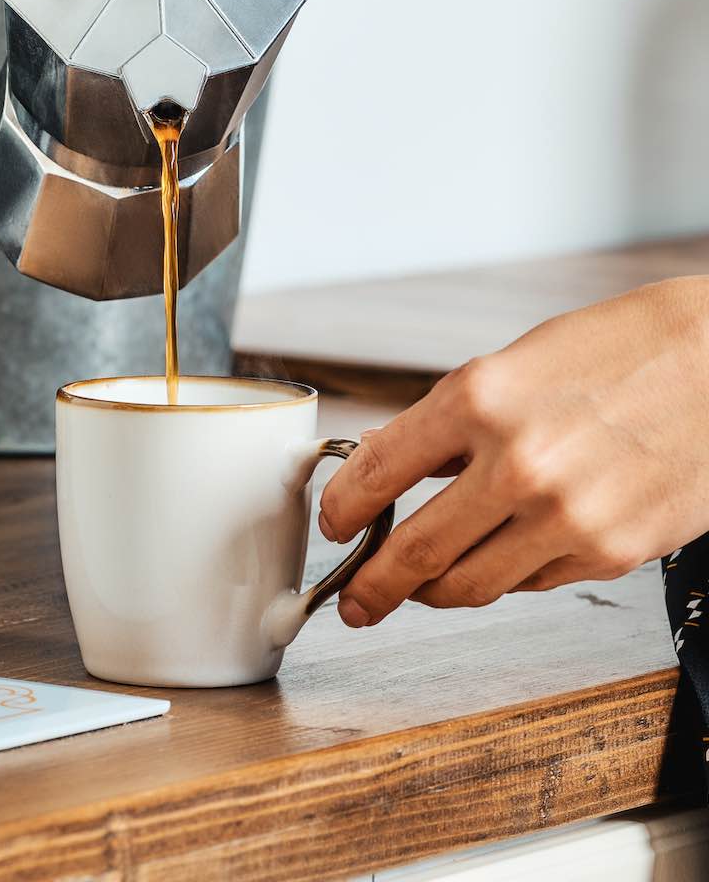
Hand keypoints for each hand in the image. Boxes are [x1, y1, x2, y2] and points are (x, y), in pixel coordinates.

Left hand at [319, 278, 708, 626]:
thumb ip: (453, 423)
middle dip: (372, 587)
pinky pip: (532, 583)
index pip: (376, 472)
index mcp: (479, 398)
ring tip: (419, 590)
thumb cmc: (618, 351)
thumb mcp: (516, 364)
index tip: (334, 526)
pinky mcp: (608, 553)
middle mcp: (517, 463)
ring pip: (470, 586)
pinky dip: (506, 575)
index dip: (341, 510)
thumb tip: (397, 470)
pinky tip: (505, 555)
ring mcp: (565, 517)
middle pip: (415, 553)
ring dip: (433, 594)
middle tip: (355, 602)